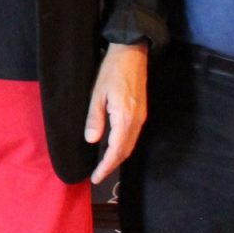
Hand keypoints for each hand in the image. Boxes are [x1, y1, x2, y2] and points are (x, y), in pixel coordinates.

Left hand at [85, 41, 147, 183]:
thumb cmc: (111, 71)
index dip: (106, 166)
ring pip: (130, 145)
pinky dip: (123, 147)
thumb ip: (95, 119)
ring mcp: (141, 117)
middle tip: (98, 176)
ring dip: (118, 157)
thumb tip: (92, 141)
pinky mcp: (141, 112)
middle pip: (126, 151)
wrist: (131, 53)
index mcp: (125, 118)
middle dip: (112, 165)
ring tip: (104, 166)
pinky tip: (113, 148)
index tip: (96, 178)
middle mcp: (137, 121)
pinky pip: (133, 136)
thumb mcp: (97, 94)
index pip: (116, 150)